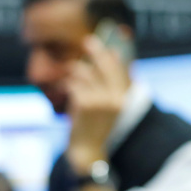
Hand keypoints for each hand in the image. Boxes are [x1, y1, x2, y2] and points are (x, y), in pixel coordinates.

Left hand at [65, 35, 129, 172]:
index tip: (110, 45)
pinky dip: (68, 85)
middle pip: (106, 67)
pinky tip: (67, 90)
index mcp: (124, 99)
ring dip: (76, 71)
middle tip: (88, 41)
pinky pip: (74, 84)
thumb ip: (110, 82)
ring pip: (86, 74)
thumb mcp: (108, 105)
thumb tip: (114, 54)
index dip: (114, 57)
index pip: (121, 71)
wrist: (87, 149)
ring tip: (71, 72)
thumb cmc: (95, 125)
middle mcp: (115, 98)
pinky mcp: (84, 102)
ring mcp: (100, 100)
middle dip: (97, 52)